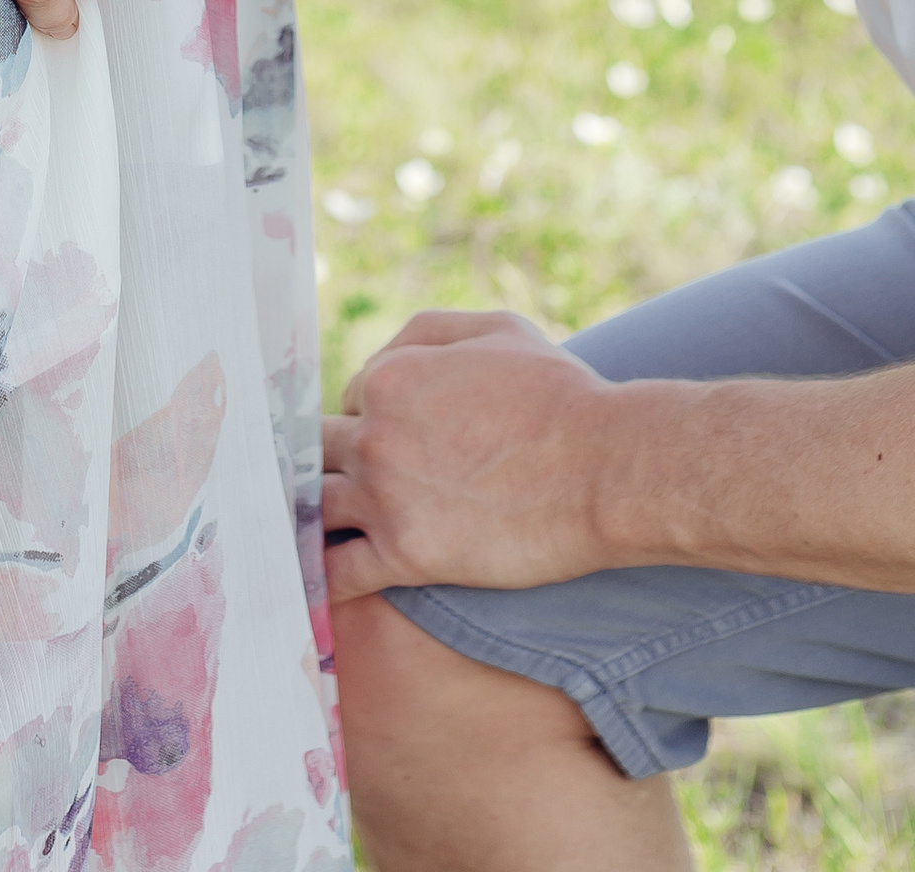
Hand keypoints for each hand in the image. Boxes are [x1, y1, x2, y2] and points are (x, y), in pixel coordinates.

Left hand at [320, 310, 629, 600]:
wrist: (602, 468)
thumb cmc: (557, 394)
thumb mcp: (496, 330)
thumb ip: (426, 333)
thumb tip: (381, 361)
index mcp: (391, 376)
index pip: (350, 398)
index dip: (369, 416)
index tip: (392, 439)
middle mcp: (375, 434)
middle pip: (318, 450)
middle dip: (333, 463)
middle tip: (344, 482)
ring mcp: (385, 497)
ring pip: (313, 506)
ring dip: (313, 516)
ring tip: (312, 532)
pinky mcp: (404, 555)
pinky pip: (335, 573)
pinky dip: (317, 579)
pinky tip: (312, 585)